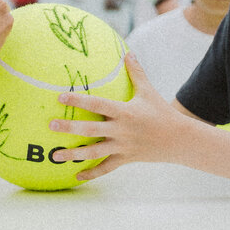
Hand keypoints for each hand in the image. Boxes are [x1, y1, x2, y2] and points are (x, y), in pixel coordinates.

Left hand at [46, 53, 186, 179]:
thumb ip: (136, 72)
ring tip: (54, 156)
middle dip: (70, 128)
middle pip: (91, 130)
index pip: (98, 105)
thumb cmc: (161, 112)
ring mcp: (122, 147)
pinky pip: (106, 168)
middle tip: (50, 126)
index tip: (60, 97)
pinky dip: (91, 174)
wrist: (179, 140)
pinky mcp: (125, 159)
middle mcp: (121, 130)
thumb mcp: (148, 91)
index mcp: (124, 112)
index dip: (79, 100)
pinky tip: (76, 177)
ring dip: (74, 155)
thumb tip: (127, 52)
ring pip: (94, 153)